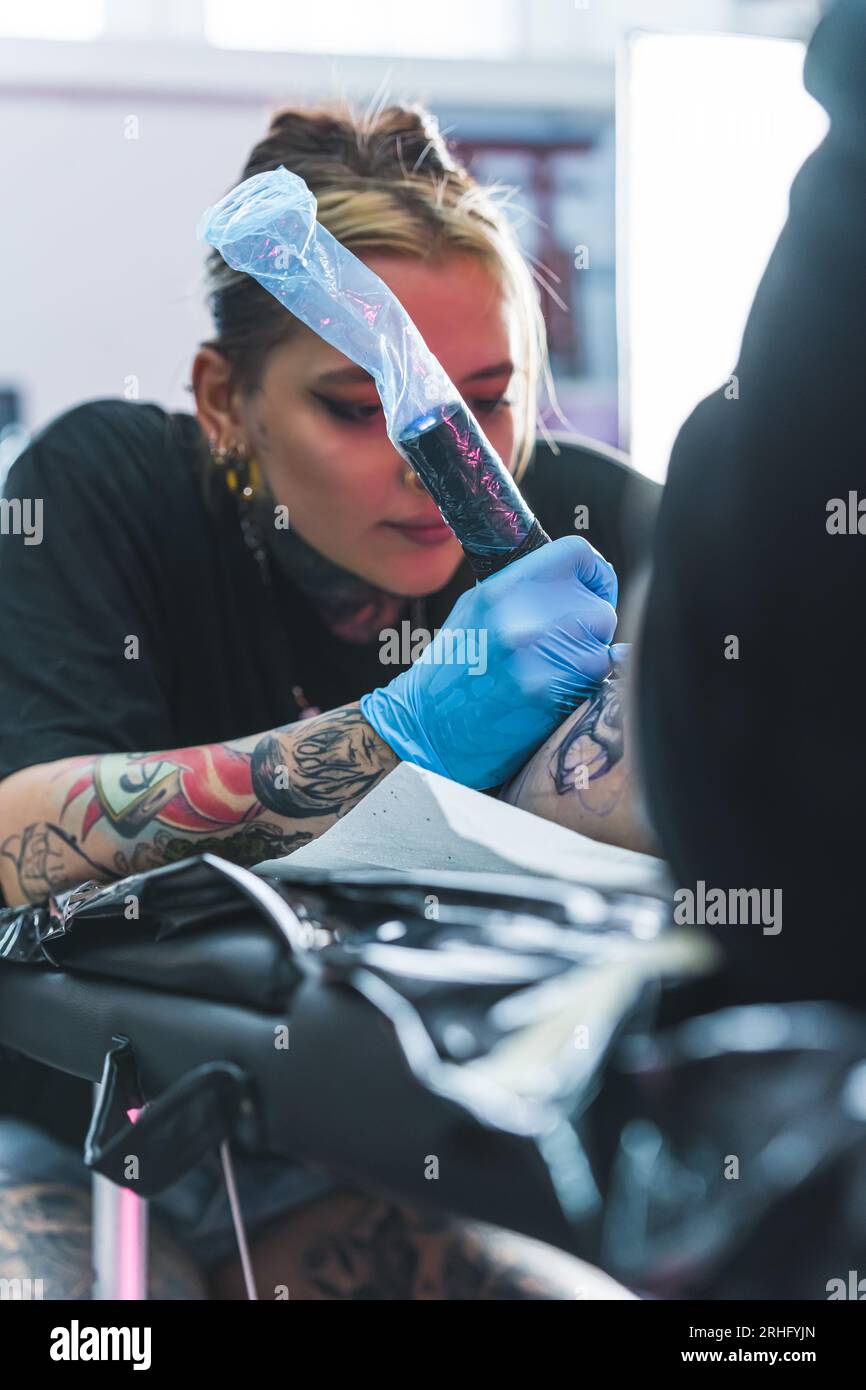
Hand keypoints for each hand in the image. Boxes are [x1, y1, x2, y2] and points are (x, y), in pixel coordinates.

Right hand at [360, 535, 617, 788]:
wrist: (428, 728)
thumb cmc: (451, 671)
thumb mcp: (477, 609)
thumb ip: (525, 590)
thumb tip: (574, 583)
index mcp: (502, 589)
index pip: (577, 554)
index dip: (593, 573)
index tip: (590, 590)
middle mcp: (522, 616)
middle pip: (598, 605)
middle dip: (589, 625)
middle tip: (563, 644)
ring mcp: (538, 655)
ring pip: (602, 643)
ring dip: (588, 656)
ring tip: (551, 669)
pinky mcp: (551, 691)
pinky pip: (597, 677)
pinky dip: (585, 683)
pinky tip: (554, 689)